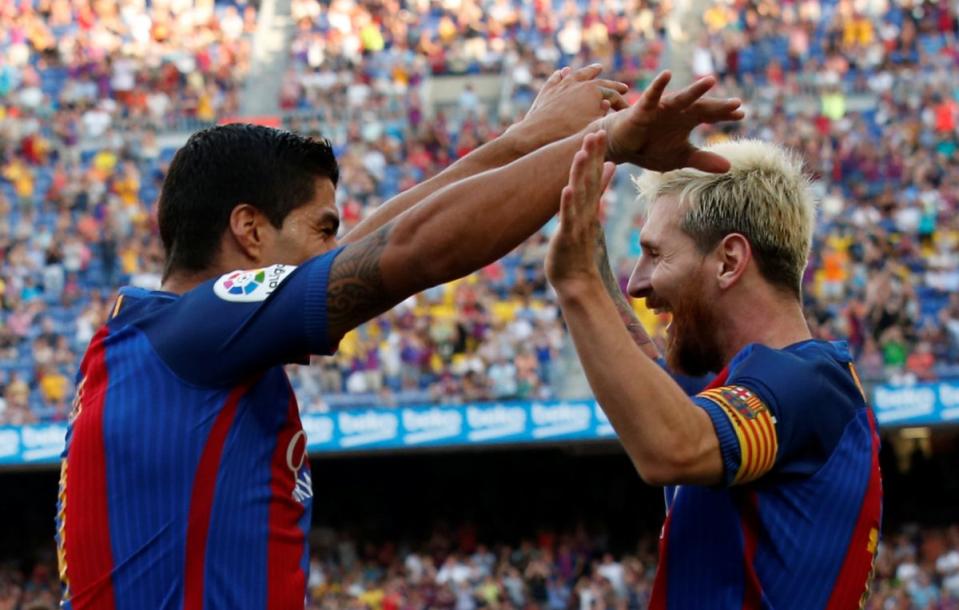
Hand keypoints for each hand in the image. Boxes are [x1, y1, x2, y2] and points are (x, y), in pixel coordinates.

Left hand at [508, 64, 628, 149]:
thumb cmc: (568, 134)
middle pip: (599, 81)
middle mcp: (579, 83)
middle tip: (622, 87)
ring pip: (578, 74)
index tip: (628, 110)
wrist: (537, 133)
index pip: (613, 95)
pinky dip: (562, 75)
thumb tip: (606, 105)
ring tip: (598, 68)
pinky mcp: (548, 90)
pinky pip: (557, 78)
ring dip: (589, 71)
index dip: (622, 103)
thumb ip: (602, 115)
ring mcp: (562, 85)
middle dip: (612, 85)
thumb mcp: (592, 127)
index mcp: (594, 91)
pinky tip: (564, 72)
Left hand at [545, 130, 615, 290]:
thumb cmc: (578, 248)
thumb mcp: (589, 215)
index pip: (595, 175)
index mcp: (588, 206)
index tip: (600, 129)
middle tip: (598, 130)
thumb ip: (598, 190)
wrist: (576, 282)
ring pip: (581, 195)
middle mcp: (585, 212)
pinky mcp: (567, 237)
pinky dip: (568, 204)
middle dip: (594, 155)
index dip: (597, 153)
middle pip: (591, 179)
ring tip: (582, 153)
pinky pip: (568, 218)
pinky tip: (568, 189)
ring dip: (581, 174)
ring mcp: (578, 224)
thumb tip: (609, 166)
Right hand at [600, 71, 744, 172]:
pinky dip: (657, 86)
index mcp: (688, 120)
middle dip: (718, 106)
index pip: (711, 115)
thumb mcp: (680, 157)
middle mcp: (678, 111)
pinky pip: (651, 96)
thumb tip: (729, 167)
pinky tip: (666, 75)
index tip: (743, 115)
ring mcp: (661, 108)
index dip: (726, 115)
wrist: (621, 148)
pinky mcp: (643, 109)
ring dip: (695, 91)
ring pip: (681, 98)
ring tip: (711, 80)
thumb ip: (703, 160)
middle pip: (701, 107)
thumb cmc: (650, 148)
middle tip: (737, 104)